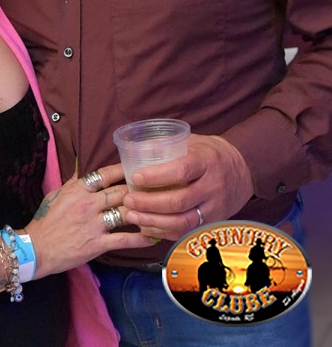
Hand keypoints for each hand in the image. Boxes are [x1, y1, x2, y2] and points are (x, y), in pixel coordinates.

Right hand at [26, 162, 153, 278]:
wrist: (37, 248)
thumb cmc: (46, 220)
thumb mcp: (56, 194)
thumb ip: (73, 180)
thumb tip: (83, 164)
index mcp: (79, 189)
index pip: (105, 174)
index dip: (123, 169)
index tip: (136, 166)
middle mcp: (89, 204)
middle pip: (121, 192)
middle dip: (139, 190)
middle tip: (154, 187)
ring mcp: (94, 224)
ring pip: (125, 213)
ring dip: (143, 211)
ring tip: (158, 208)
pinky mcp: (98, 244)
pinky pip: (124, 239)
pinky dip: (140, 238)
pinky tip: (153, 235)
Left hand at [123, 135, 254, 241]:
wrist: (243, 168)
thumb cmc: (210, 153)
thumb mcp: (193, 141)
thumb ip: (168, 146)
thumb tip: (134, 150)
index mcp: (207, 161)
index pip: (181, 171)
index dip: (156, 176)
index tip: (135, 177)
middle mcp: (213, 186)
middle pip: (179, 201)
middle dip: (149, 203)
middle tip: (128, 199)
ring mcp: (214, 207)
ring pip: (182, 221)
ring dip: (153, 221)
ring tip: (133, 215)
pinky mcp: (212, 222)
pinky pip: (186, 232)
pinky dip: (164, 232)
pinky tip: (147, 226)